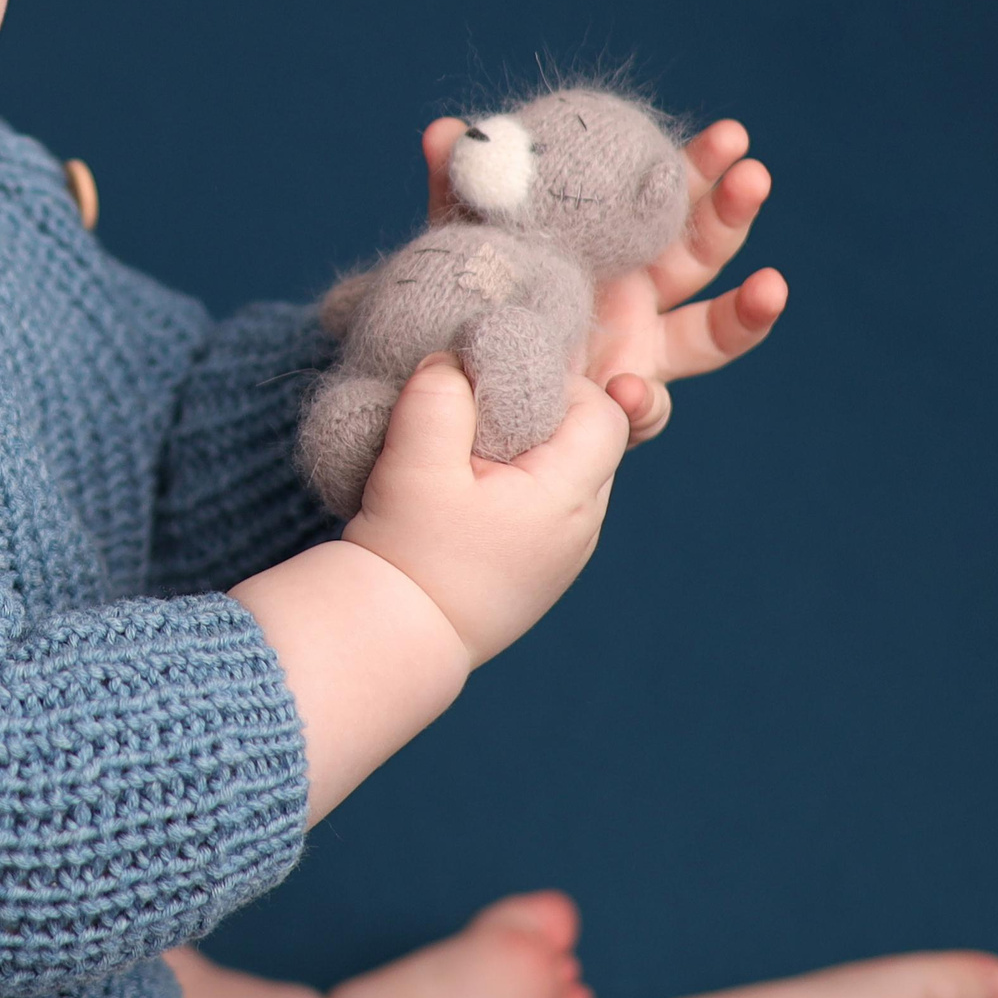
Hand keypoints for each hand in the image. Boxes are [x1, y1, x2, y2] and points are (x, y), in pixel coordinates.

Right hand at [342, 350, 628, 664]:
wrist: (395, 639)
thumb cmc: (407, 552)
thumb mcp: (413, 462)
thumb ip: (437, 396)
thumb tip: (455, 358)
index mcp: (567, 497)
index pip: (602, 412)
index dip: (556, 384)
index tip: (497, 389)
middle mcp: (581, 528)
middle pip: (590, 441)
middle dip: (540, 415)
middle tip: (478, 418)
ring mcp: (565, 554)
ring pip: (568, 474)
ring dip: (527, 453)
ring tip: (468, 460)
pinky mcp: (540, 571)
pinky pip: (547, 508)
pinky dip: (517, 488)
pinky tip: (467, 497)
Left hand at [420, 113, 787, 443]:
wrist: (450, 379)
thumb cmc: (471, 299)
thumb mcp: (461, 242)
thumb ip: (458, 192)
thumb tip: (442, 129)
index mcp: (612, 244)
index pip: (670, 197)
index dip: (701, 167)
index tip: (730, 136)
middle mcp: (639, 298)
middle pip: (704, 253)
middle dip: (734, 214)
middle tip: (754, 176)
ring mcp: (637, 356)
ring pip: (710, 334)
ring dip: (747, 312)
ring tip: (772, 287)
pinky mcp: (612, 411)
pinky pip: (641, 410)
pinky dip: (641, 403)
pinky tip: (625, 390)